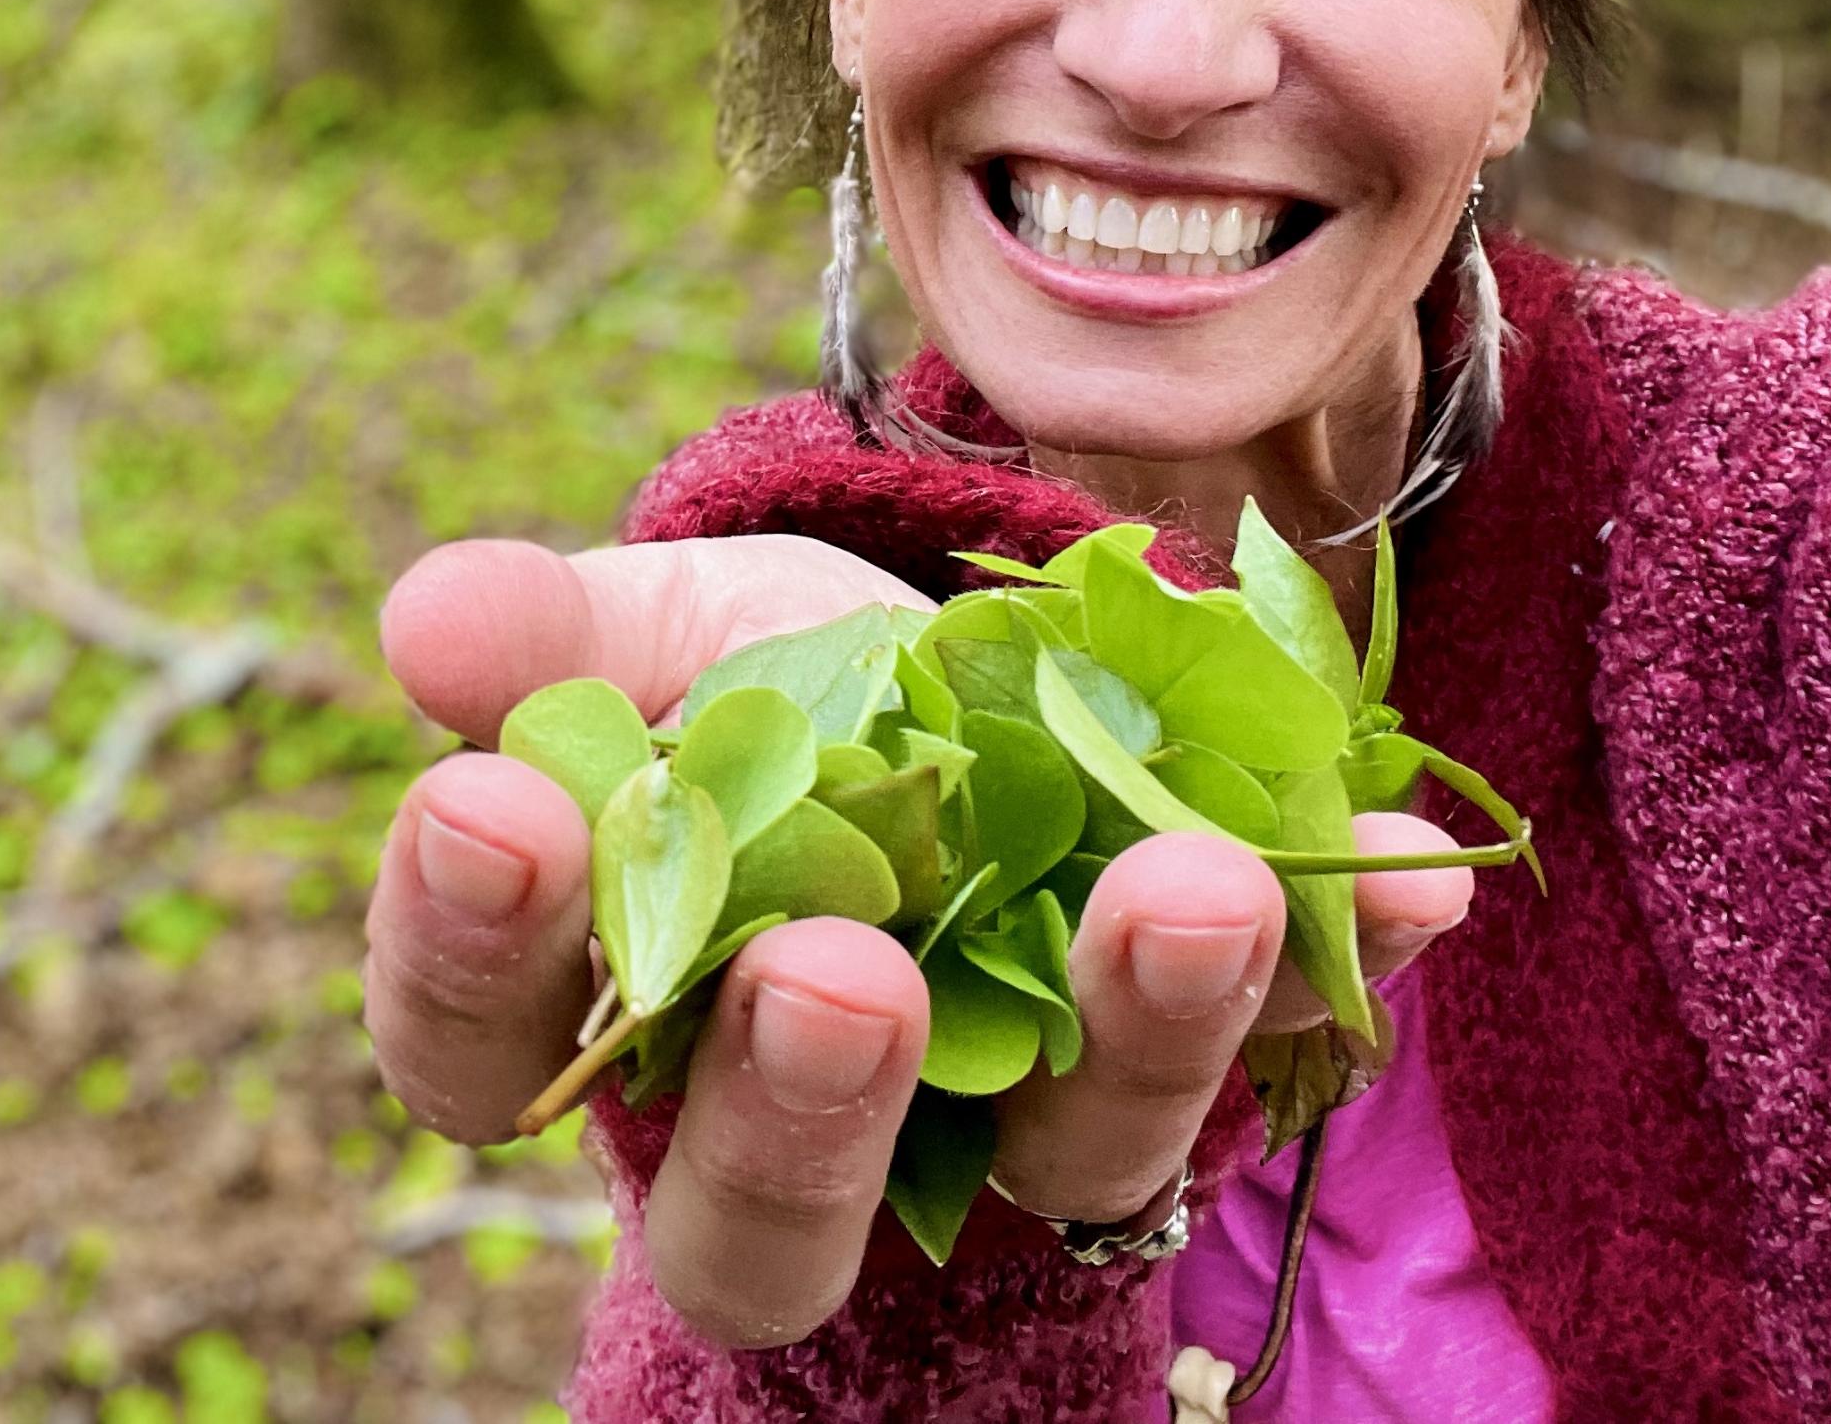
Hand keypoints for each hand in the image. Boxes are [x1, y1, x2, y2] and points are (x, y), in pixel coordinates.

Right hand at [363, 534, 1471, 1346]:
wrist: (943, 681)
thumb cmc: (759, 682)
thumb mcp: (660, 633)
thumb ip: (547, 639)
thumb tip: (423, 618)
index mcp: (619, 1010)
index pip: (484, 1041)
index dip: (472, 947)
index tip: (494, 808)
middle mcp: (805, 1127)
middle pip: (765, 1213)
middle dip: (801, 1105)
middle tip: (841, 973)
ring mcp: (1011, 1115)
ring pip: (1058, 1154)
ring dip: (1135, 1034)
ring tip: (1195, 891)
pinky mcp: (1173, 1054)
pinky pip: (1270, 1045)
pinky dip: (1337, 958)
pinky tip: (1408, 874)